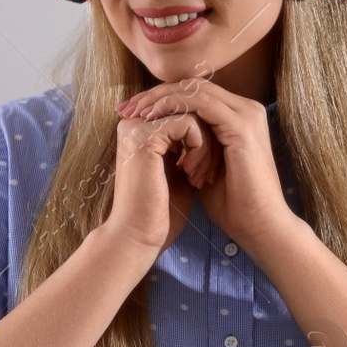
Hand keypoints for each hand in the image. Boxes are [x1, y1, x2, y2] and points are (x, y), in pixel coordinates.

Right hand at [101, 108, 222, 257]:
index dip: (204, 139)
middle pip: (189, 110)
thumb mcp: (179, 170)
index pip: (184, 114)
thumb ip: (189, 145)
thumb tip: (212, 125)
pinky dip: (200, 147)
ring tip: (199, 177)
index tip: (206, 171)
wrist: (140, 236)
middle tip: (208, 174)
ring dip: (207, 146)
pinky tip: (192, 174)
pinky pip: (189, 122)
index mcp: (139, 129)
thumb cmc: (160, 212)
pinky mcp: (144, 134)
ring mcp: (136, 125)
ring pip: (192, 113)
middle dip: (208, 141)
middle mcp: (134, 122)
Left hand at [117, 78, 299, 258]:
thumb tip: (162, 135)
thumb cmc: (234, 204)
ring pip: (194, 89)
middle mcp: (245, 109)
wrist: (260, 226)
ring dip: (160, 98)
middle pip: (192, 85)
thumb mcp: (204, 166)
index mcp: (238, 117)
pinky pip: (200, 103)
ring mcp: (246, 115)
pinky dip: (172, 107)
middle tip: (125, 107)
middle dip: (154, 94)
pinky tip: (152, 118)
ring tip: (135, 112)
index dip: (160, 99)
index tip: (130, 111)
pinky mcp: (241, 126)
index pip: (194, 93)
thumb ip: (191, 145)